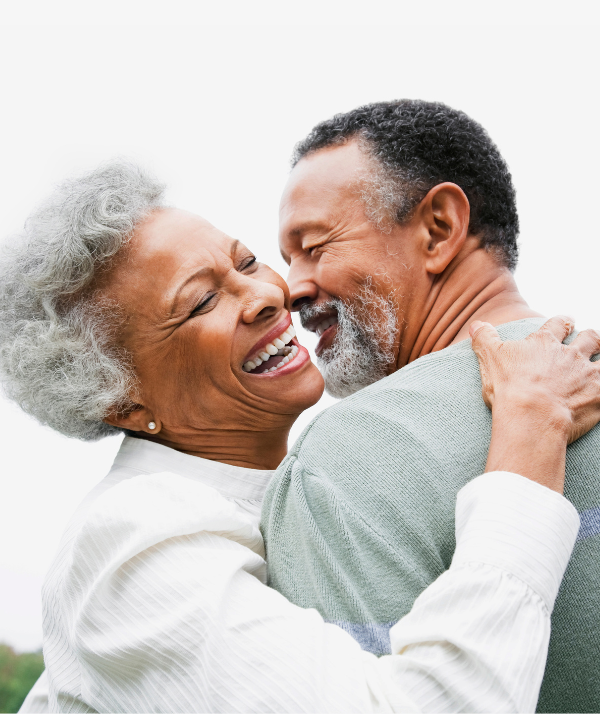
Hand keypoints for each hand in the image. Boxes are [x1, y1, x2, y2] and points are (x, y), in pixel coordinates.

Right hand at [469, 316, 599, 492]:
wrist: (532, 416)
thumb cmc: (509, 387)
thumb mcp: (490, 358)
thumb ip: (485, 338)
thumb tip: (476, 325)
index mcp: (545, 343)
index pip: (558, 324)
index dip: (563, 323)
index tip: (565, 324)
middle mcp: (569, 354)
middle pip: (588, 337)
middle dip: (589, 338)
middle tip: (587, 341)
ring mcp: (586, 373)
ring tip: (599, 360)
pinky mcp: (598, 393)